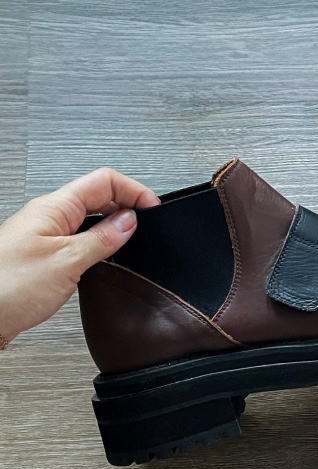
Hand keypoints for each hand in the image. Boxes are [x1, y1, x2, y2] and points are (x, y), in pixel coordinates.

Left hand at [0, 168, 158, 342]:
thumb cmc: (7, 287)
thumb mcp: (67, 261)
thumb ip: (102, 239)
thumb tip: (129, 221)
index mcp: (54, 208)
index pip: (103, 181)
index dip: (133, 190)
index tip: (153, 208)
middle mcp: (49, 217)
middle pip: (97, 197)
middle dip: (126, 206)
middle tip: (148, 227)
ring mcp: (45, 236)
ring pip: (88, 219)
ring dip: (112, 227)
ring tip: (130, 243)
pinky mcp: (43, 257)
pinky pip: (78, 241)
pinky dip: (98, 246)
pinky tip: (105, 261)